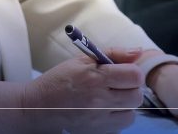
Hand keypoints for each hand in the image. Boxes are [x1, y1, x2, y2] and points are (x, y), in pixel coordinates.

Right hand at [21, 47, 144, 132]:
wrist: (39, 106)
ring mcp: (98, 119)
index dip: (133, 72)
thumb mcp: (84, 59)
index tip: (124, 72)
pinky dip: (118, 117)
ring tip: (112, 98)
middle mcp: (99, 100)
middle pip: (137, 96)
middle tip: (119, 84)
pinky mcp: (96, 132)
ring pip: (132, 114)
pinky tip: (106, 109)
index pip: (135, 76)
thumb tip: (139, 53)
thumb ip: (114, 54)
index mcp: (96, 78)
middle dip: (131, 88)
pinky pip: (120, 126)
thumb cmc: (61, 79)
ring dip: (126, 105)